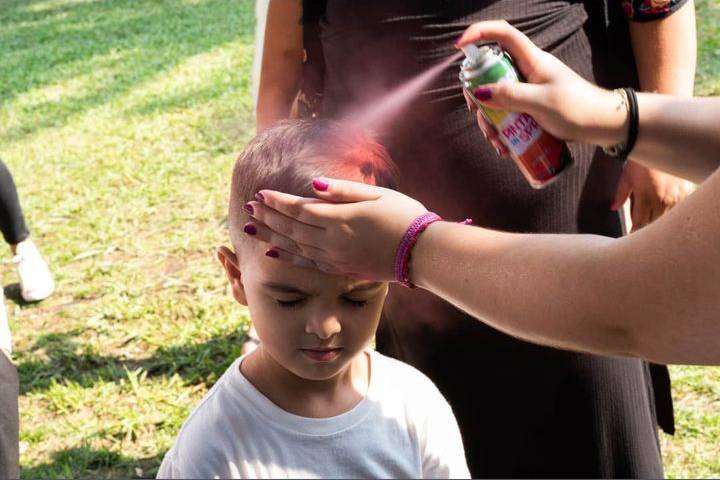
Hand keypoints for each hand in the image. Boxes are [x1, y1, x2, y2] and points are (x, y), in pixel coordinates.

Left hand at [243, 178, 427, 279]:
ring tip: (250, 229)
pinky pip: (308, 263)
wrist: (423, 253)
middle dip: (268, 218)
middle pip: (292, 228)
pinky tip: (273, 252)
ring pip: (295, 246)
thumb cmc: (406, 218)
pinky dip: (288, 257)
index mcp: (341, 219)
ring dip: (271, 236)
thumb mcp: (378, 196)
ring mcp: (336, 258)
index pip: (300, 210)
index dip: (278, 202)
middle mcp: (334, 241)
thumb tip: (314, 186)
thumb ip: (344, 191)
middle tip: (247, 209)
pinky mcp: (342, 269)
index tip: (260, 195)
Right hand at [456, 21, 628, 147]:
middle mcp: (527, 72)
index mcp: (532, 60)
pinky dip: (502, 129)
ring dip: (490, 120)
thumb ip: (509, 96)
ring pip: (497, 98)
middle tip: (476, 113)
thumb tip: (479, 93)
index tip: (459, 48)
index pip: (503, 34)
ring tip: (496, 142)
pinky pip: (508, 114)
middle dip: (478, 95)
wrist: (604, 125)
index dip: (479, 34)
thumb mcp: (540, 103)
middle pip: (491, 73)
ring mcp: (528, 90)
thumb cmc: (577, 109)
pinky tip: (505, 147)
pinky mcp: (531, 108)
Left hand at [612, 161, 695, 230]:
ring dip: (657, 222)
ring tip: (649, 222)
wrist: (661, 145)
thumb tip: (613, 208)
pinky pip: (678, 209)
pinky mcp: (685, 192)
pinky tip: (663, 212)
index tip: (630, 236)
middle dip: (645, 229)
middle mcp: (663, 200)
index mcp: (646, 197)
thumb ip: (620, 194)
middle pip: (654, 224)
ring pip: (666, 219)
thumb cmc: (641, 161)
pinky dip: (670, 213)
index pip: (640, 223)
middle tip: (638, 233)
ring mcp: (676, 197)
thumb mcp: (627, 177)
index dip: (635, 231)